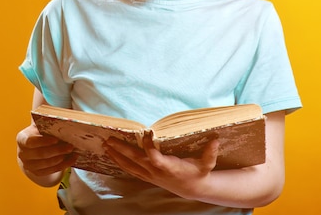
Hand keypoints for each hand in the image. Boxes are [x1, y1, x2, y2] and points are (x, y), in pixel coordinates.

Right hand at [16, 124, 76, 177]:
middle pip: (40, 154)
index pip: (30, 141)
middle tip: (70, 146)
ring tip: (71, 152)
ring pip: (46, 164)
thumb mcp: (39, 126)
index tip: (56, 139)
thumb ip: (47, 124)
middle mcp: (22, 153)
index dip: (43, 141)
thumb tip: (63, 121)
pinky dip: (63, 165)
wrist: (33, 147)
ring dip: (61, 159)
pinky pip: (50, 171)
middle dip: (57, 150)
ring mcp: (28, 165)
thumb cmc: (39, 133)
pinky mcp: (36, 172)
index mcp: (22, 139)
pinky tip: (71, 159)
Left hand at [103, 135, 218, 198]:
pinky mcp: (146, 176)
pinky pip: (129, 169)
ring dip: (116, 156)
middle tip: (109, 139)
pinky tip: (110, 154)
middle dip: (121, 150)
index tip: (147, 131)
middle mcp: (156, 171)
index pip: (154, 156)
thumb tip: (215, 139)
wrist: (192, 188)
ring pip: (129, 166)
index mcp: (169, 167)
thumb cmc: (198, 172)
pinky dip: (119, 162)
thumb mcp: (206, 164)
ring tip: (105, 145)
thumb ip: (210, 152)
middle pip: (135, 160)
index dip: (149, 145)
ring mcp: (149, 174)